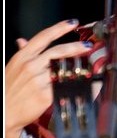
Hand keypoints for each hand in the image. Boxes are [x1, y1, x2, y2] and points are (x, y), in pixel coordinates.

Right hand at [5, 20, 92, 137]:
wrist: (3, 114)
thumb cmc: (8, 91)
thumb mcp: (12, 68)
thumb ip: (23, 54)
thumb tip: (22, 41)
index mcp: (22, 57)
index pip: (43, 37)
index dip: (59, 28)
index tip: (72, 23)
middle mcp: (30, 66)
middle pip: (58, 51)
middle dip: (76, 47)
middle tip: (87, 46)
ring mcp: (38, 81)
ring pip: (63, 70)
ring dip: (78, 68)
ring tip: (88, 68)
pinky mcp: (45, 95)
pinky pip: (64, 87)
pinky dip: (76, 85)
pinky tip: (84, 85)